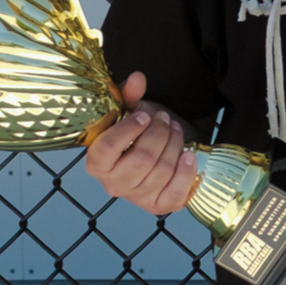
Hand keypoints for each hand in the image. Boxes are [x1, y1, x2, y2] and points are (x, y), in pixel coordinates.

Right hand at [83, 71, 195, 215]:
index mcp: (96, 163)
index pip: (109, 147)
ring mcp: (136, 198)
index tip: (144, 116)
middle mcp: (112, 185)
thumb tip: (138, 77)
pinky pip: (175, 194)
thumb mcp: (128, 111)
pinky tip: (189, 155)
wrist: (153, 154)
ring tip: (175, 130)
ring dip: (174, 145)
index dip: (129, 129)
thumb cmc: (137, 132)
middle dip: (159, 134)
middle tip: (165, 119)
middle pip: (142, 159)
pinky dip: (186, 172)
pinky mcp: (158, 206)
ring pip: (161, 171)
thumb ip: (128, 95)